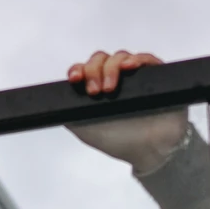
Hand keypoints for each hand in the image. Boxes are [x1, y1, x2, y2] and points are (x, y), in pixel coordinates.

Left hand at [64, 50, 188, 172]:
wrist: (150, 152)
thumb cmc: (120, 141)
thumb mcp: (86, 130)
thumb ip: (70, 115)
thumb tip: (53, 105)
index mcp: (98, 88)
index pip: (85, 69)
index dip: (78, 70)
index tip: (75, 79)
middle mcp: (116, 78)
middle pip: (100, 59)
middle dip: (93, 71)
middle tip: (95, 92)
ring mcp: (136, 76)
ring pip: (120, 57)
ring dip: (111, 68)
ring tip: (111, 89)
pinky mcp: (156, 75)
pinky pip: (147, 59)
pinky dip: (137, 59)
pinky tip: (130, 66)